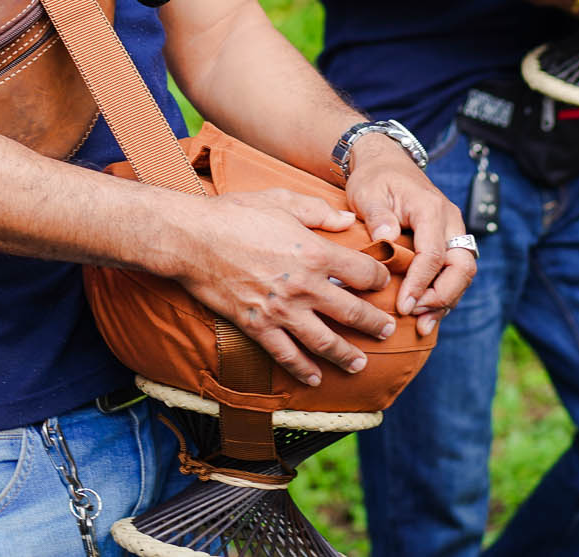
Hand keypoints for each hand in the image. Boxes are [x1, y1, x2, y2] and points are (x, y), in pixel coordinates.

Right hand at [170, 186, 395, 387]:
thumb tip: (348, 219)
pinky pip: (286, 355)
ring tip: (360, 364)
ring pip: (324, 342)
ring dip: (346, 355)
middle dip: (374, 324)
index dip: (379, 278)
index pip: (363, 272)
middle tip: (388, 332)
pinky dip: (303, 370)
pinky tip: (315, 378)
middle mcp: (304, 286)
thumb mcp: (281, 200)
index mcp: (315, 252)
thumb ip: (319, 211)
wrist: (191, 238)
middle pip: (352, 312)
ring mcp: (281, 310)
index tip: (384, 282)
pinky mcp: (257, 326)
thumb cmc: (235, 214)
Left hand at [345, 136, 474, 334]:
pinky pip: (454, 273)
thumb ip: (377, 216)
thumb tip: (386, 239)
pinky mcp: (448, 242)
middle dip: (442, 296)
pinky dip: (443, 295)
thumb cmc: (375, 179)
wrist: (386, 164)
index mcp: (430, 208)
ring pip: (463, 274)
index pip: (433, 254)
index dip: (420, 283)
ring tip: (422, 324)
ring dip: (446, 301)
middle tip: (416, 316)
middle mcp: (450, 221)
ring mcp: (453, 232)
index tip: (403, 306)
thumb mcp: (367, 193)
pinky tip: (426, 316)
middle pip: (462, 267)